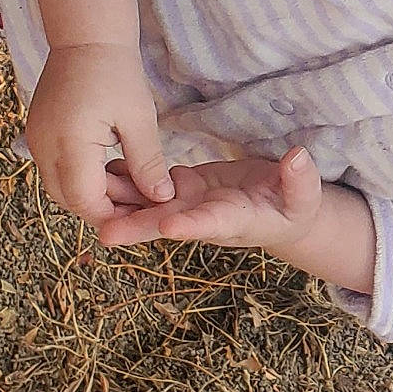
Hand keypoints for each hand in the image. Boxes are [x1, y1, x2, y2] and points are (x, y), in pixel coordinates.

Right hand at [25, 42, 174, 223]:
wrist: (85, 38)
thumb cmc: (116, 72)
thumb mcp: (139, 119)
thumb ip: (148, 163)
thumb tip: (163, 198)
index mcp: (70, 144)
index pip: (85, 201)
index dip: (114, 215)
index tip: (143, 213)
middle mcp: (43, 148)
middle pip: (69, 200)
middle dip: (104, 207)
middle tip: (140, 199)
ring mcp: (35, 142)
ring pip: (61, 187)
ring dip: (93, 192)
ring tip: (130, 181)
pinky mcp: (37, 135)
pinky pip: (56, 169)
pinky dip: (80, 176)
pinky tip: (109, 167)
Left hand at [95, 146, 322, 250]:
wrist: (281, 211)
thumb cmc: (296, 207)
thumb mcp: (304, 197)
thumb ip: (300, 181)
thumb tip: (299, 158)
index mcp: (234, 221)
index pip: (211, 224)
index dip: (191, 225)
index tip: (170, 227)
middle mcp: (204, 216)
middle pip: (167, 222)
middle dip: (136, 226)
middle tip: (104, 233)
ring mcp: (191, 202)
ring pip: (151, 203)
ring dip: (121, 200)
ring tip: (88, 191)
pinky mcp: (185, 186)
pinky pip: (152, 185)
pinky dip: (128, 178)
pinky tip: (101, 167)